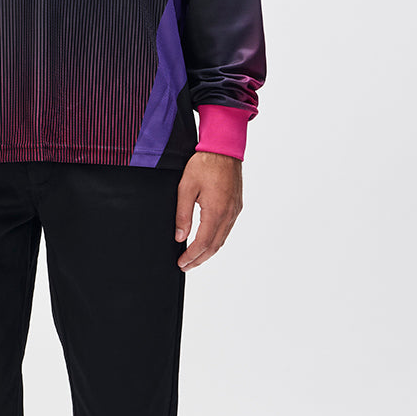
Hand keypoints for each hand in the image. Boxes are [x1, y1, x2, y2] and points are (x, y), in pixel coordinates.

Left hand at [174, 152, 242, 270]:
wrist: (224, 148)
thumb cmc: (204, 164)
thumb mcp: (186, 188)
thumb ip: (182, 214)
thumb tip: (180, 236)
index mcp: (216, 211)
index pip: (203, 243)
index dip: (191, 256)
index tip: (181, 263)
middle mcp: (228, 214)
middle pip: (214, 246)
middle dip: (199, 259)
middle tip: (186, 266)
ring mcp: (235, 210)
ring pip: (222, 239)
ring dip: (208, 252)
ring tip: (195, 258)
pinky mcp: (237, 206)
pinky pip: (227, 229)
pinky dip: (216, 240)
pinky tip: (207, 242)